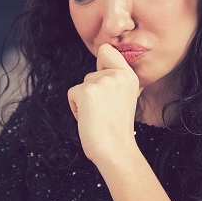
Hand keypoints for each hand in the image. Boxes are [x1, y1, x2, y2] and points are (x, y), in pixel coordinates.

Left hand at [67, 44, 141, 164]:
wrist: (115, 150)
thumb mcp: (126, 97)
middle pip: (90, 73)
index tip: (104, 82)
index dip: (100, 63)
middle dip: (92, 92)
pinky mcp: (86, 92)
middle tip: (105, 111)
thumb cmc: (117, 127)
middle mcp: (117, 75)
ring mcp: (102, 82)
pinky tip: (89, 119)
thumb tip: (105, 60)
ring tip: (98, 116)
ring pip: (82, 85)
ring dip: (84, 101)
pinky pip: (72, 94)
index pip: (106, 50)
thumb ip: (117, 80)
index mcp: (129, 75)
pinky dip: (75, 107)